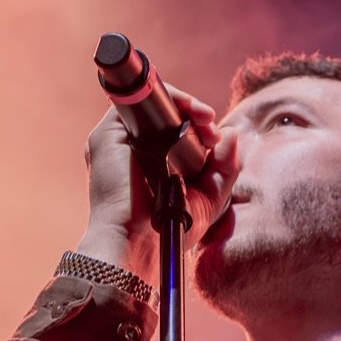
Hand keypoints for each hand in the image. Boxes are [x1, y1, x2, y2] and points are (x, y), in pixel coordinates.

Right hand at [77, 91, 240, 280]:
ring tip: (206, 120)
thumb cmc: (171, 228)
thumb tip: (231, 133)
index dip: (199, 126)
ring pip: (152, 103)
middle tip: (212, 130)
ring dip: (185, 103)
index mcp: (153, 162)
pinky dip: (165, 97)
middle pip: (166, 113)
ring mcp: (119, 140)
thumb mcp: (209, 197)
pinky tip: (188, 112)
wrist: (139, 242)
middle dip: (195, 114)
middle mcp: (134, 148)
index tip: (216, 139)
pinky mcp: (108, 134)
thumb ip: (224, 167)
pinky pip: (136, 100)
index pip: (176, 129)